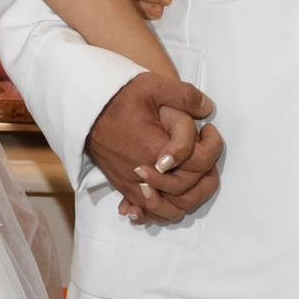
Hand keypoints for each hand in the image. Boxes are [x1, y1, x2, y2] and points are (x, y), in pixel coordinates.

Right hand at [84, 71, 222, 223]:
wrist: (85, 110)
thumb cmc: (118, 98)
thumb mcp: (152, 86)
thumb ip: (184, 96)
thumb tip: (207, 109)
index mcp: (156, 149)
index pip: (199, 162)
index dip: (212, 145)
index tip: (209, 129)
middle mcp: (146, 174)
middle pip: (189, 191)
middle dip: (205, 173)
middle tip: (206, 150)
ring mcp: (134, 185)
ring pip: (170, 209)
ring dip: (189, 197)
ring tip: (195, 175)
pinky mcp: (125, 188)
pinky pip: (148, 212)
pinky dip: (160, 211)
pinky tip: (167, 200)